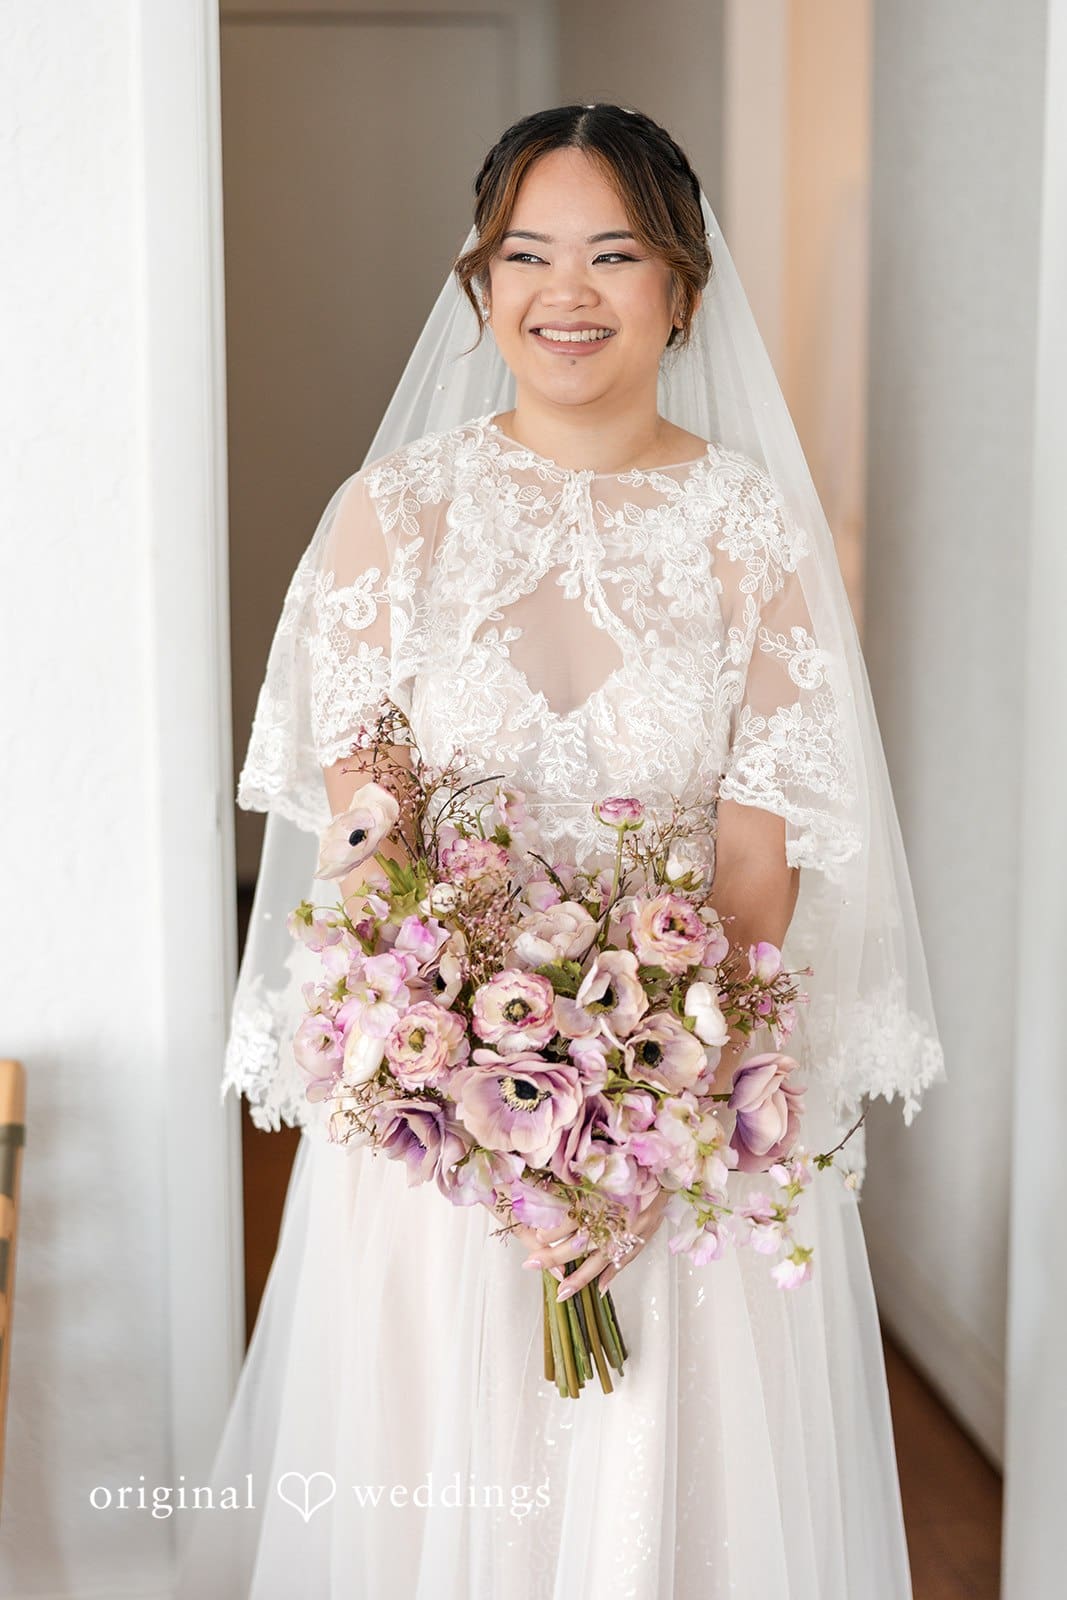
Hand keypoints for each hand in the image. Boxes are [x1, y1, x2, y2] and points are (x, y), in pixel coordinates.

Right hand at [514, 1188, 671, 1301]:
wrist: (665, 1164)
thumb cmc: (652, 1201)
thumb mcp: (643, 1235)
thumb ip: (620, 1261)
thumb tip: (600, 1290)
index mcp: (628, 1238)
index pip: (600, 1264)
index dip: (580, 1280)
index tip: (561, 1293)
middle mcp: (620, 1224)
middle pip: (584, 1246)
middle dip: (555, 1258)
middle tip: (532, 1265)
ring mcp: (612, 1203)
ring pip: (579, 1223)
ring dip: (555, 1232)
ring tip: (537, 1241)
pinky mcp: (606, 1184)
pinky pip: (581, 1199)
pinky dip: (563, 1207)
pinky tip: (549, 1211)